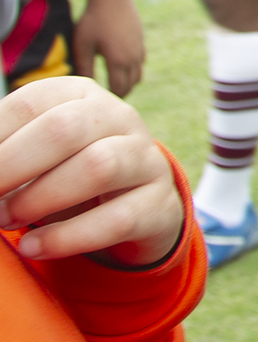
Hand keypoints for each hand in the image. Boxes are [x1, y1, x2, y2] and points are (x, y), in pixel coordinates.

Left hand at [0, 76, 182, 264]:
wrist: (134, 205)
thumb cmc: (64, 172)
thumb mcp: (33, 152)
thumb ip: (3, 153)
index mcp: (80, 95)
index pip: (30, 103)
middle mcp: (119, 118)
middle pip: (65, 129)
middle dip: (10, 167)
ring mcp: (146, 159)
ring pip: (98, 167)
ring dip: (39, 199)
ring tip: (7, 220)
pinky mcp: (159, 203)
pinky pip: (117, 219)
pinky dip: (67, 238)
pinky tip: (33, 247)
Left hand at [73, 0, 145, 97]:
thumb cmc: (93, 21)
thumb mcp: (82, 46)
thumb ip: (84, 68)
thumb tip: (85, 86)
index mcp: (118, 61)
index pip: (118, 89)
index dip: (110, 98)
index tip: (99, 102)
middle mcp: (133, 58)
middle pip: (131, 85)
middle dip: (120, 94)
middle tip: (105, 100)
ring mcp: (140, 49)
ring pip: (138, 75)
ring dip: (128, 83)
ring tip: (114, 86)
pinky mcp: (141, 41)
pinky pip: (141, 63)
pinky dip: (133, 70)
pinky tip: (121, 68)